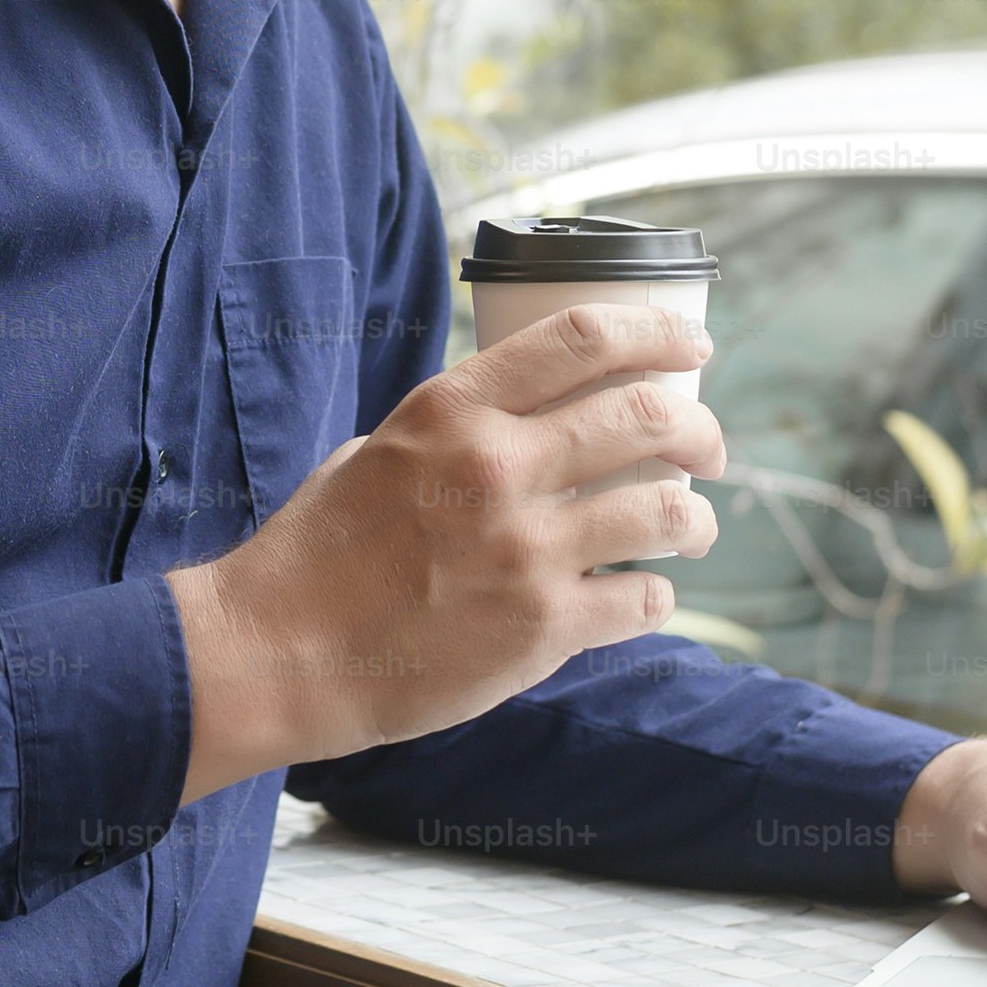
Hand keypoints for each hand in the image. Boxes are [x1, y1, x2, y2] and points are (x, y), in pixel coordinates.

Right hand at [166, 303, 724, 803]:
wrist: (277, 652)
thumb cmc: (318, 553)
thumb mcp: (376, 452)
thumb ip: (453, 432)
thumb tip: (521, 422)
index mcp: (453, 410)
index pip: (584, 338)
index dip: (658, 333)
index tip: (694, 348)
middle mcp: (496, 467)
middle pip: (646, 415)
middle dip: (700, 430)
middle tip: (709, 448)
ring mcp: (524, 550)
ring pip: (666, 511)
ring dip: (696, 518)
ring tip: (695, 527)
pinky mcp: (540, 629)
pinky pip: (643, 598)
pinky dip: (658, 594)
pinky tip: (646, 594)